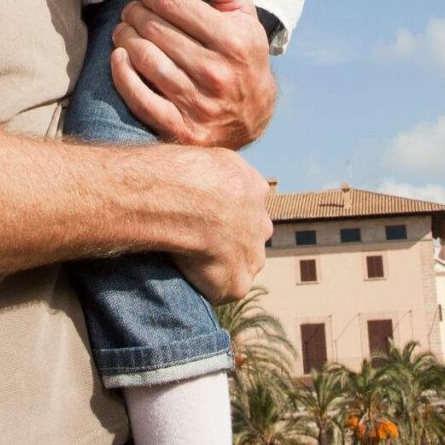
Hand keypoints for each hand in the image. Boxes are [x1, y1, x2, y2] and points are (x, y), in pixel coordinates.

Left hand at [111, 0, 277, 149]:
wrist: (253, 116)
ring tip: (124, 30)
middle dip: (135, 13)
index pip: (172, 2)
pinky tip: (119, 58)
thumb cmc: (243, 53)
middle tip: (133, 11)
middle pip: (154, 29)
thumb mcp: (242, 13)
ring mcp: (198, 103)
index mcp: (233, 40)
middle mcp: (216, 73)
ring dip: (124, 38)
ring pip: (144, 58)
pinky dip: (122, 74)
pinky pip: (139, 98)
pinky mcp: (181, 128)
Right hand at [164, 146, 271, 303]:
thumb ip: (217, 166)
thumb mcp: (207, 154)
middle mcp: (262, 224)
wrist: (182, 196)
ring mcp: (252, 256)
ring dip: (224, 266)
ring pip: (242, 265)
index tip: (208, 214)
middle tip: (202, 240)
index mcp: (255, 190)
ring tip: (192, 260)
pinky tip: (188, 275)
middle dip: (235, 241)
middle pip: (251, 238)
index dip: (229, 212)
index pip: (250, 204)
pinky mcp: (237, 283)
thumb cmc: (184, 169)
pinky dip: (209, 287)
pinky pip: (223, 290)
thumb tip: (204, 166)